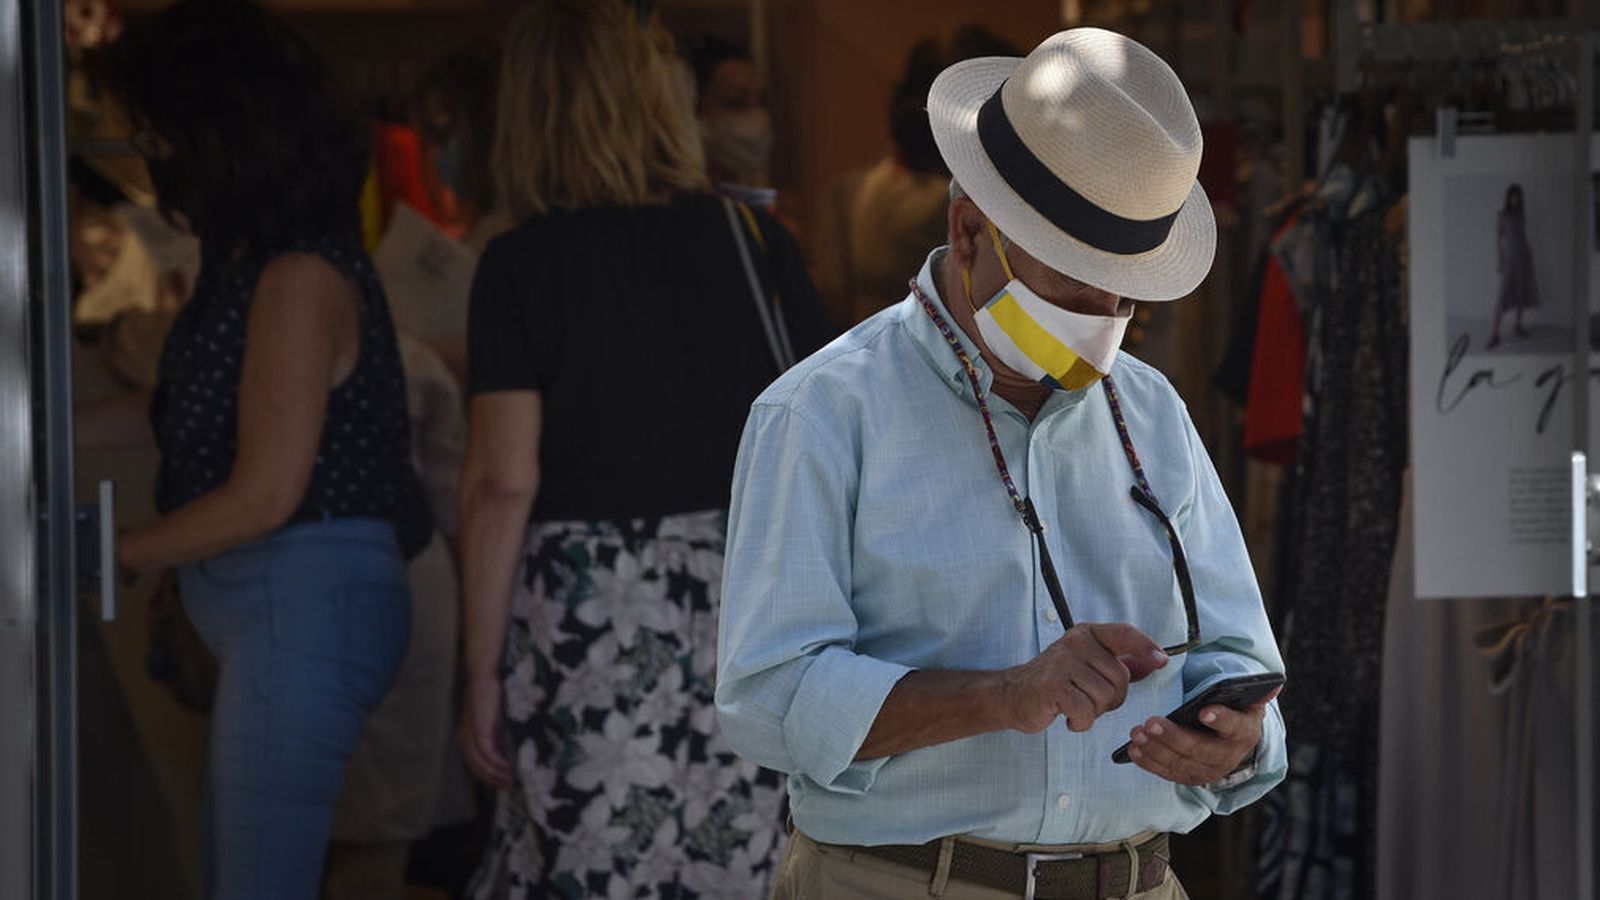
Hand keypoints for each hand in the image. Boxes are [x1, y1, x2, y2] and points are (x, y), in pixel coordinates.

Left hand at [459, 674, 512, 788]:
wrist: (485, 673)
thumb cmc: (491, 694)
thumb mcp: (494, 720)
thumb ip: (498, 736)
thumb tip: (509, 754)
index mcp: (466, 737)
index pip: (475, 765)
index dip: (489, 777)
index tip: (506, 784)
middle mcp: (464, 738)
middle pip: (476, 768)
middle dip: (493, 780)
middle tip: (511, 787)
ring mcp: (470, 734)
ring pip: (481, 764)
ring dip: (497, 775)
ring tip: (514, 780)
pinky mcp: (478, 729)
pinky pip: (487, 753)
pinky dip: (498, 763)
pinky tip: (510, 768)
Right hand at [999, 623, 1167, 733]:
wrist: (1013, 695)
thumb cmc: (1054, 682)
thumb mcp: (1086, 665)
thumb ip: (1117, 663)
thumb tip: (1152, 662)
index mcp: (1086, 634)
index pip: (1123, 633)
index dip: (1146, 647)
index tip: (1162, 661)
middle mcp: (1075, 642)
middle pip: (1120, 677)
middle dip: (1111, 699)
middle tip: (1088, 700)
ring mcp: (1063, 662)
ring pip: (1105, 696)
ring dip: (1093, 711)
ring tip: (1074, 705)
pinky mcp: (1053, 685)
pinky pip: (1086, 711)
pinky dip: (1080, 722)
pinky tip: (1067, 716)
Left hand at [1125, 686, 1281, 785]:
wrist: (1232, 742)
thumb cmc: (1234, 712)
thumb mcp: (1247, 701)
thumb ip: (1256, 692)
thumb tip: (1275, 684)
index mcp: (1244, 732)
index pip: (1234, 727)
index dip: (1221, 719)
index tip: (1204, 710)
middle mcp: (1227, 756)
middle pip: (1200, 749)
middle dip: (1174, 737)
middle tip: (1152, 722)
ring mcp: (1207, 771)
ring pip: (1180, 763)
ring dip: (1156, 749)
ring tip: (1137, 733)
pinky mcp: (1189, 778)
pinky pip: (1167, 772)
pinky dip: (1150, 762)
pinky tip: (1134, 750)